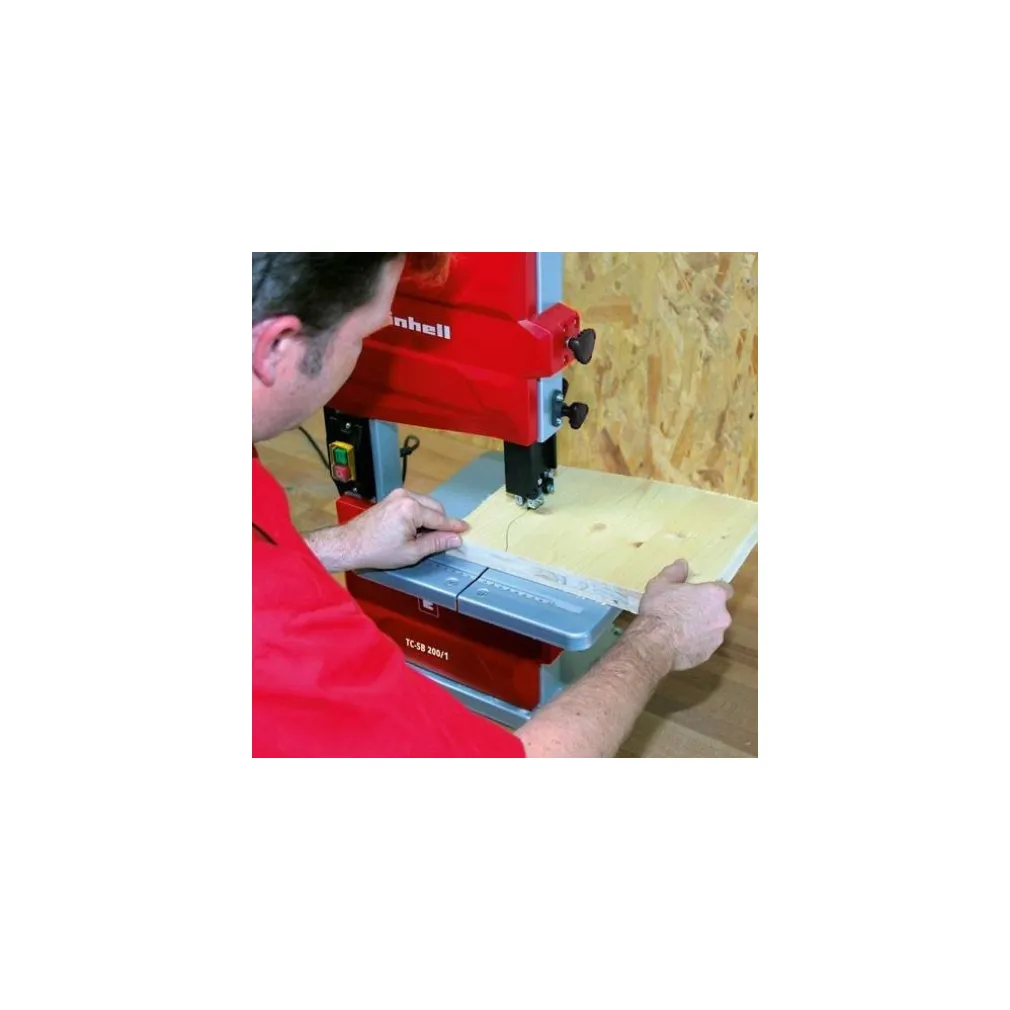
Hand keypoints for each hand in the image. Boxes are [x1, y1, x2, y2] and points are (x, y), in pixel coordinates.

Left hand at [338, 488, 467, 569]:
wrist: (349, 544)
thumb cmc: (377, 550)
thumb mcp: (411, 552)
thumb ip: (436, 543)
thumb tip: (455, 539)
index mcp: (412, 508)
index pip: (440, 518)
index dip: (454, 526)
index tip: (466, 529)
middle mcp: (406, 496)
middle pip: (435, 508)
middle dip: (440, 523)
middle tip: (441, 540)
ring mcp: (397, 495)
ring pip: (425, 505)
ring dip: (429, 519)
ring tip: (423, 537)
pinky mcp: (391, 498)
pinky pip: (414, 503)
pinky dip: (419, 514)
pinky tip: (414, 529)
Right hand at [635, 559, 732, 670]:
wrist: (655, 644)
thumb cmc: (660, 610)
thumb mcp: (660, 584)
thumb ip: (674, 572)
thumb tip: (682, 564)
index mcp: (714, 595)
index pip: (725, 589)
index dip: (712, 591)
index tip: (699, 593)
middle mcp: (722, 616)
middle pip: (718, 610)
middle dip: (705, 610)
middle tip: (685, 610)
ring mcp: (717, 637)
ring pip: (712, 629)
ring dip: (701, 628)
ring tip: (679, 629)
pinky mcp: (708, 654)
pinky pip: (704, 645)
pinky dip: (695, 643)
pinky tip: (678, 643)